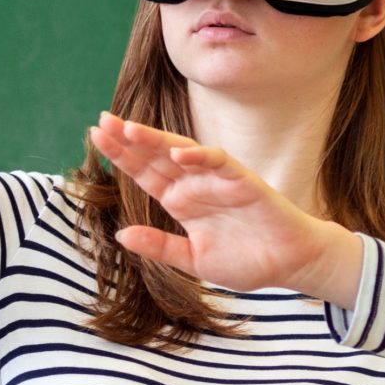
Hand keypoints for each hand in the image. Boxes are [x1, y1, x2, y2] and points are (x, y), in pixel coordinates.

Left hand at [86, 114, 365, 305]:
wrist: (289, 264)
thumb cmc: (245, 259)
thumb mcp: (192, 260)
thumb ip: (160, 247)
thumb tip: (121, 236)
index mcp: (180, 201)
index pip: (145, 173)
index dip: (121, 156)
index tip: (96, 136)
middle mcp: (195, 185)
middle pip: (156, 156)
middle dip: (129, 139)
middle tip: (102, 120)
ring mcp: (218, 181)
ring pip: (183, 152)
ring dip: (157, 141)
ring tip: (128, 129)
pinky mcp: (243, 183)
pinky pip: (220, 164)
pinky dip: (201, 157)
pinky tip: (178, 154)